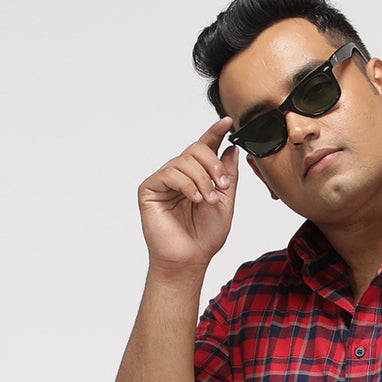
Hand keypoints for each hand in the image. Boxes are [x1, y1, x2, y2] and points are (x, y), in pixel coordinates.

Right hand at [137, 114, 239, 270]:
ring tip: (207, 200)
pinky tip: (194, 199)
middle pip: (196, 149)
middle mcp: (180, 174)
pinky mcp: (150, 188)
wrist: (190, 259)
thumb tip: (231, 148)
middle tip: (221, 186)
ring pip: (184, 161)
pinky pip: (170, 173)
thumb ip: (228, 176)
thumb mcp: (225, 202)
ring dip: (201, 179)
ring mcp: (164, 180)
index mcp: (198, 176)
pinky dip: (186, 184)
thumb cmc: (205, 236)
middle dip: (212, 165)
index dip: (215, 133)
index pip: (206, 147)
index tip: (227, 122)